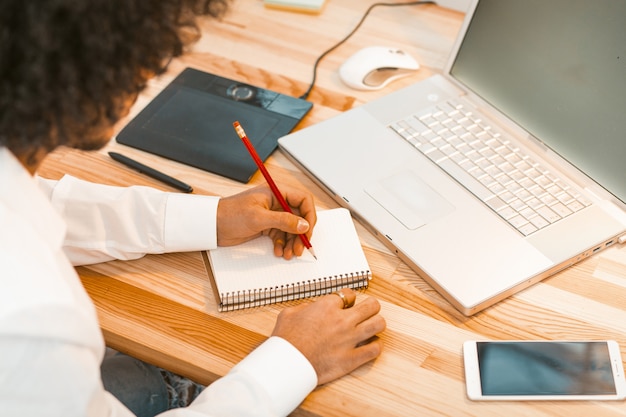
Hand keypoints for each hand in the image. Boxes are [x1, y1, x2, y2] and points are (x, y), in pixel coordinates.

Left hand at [216, 184, 316, 258]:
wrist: (212, 226)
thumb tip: (304, 225)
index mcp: (276, 192)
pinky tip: (278, 251)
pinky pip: (281, 235)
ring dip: (292, 242)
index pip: (303, 200)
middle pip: (299, 217)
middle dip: (301, 233)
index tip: (308, 230)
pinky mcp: (266, 226)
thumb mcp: (259, 218)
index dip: (309, 215)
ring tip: (288, 253)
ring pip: (291, 229)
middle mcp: (276, 202)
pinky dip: (282, 244)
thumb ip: (284, 221)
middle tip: (300, 247)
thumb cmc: (230, 214)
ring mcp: (272, 215)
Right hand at [271, 288, 385, 384]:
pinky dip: (375, 346)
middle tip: (367, 311)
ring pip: (379, 324)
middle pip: (372, 306)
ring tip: (372, 326)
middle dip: (371, 306)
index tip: (347, 303)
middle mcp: (342, 320)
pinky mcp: (351, 359)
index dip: (349, 298)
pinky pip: (374, 350)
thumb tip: (311, 308)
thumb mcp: (289, 313)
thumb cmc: (285, 340)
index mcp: (327, 307)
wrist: (286, 364)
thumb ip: (305, 307)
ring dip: (377, 323)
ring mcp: (349, 340)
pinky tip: (371, 345)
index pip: (349, 294)